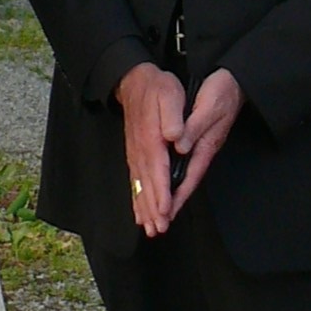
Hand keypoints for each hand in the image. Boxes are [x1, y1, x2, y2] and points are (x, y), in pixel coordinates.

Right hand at [117, 61, 187, 238]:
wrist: (134, 81)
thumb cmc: (156, 88)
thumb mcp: (170, 94)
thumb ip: (173, 117)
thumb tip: (176, 137)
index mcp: (152, 139)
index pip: (158, 170)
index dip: (161, 192)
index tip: (165, 210)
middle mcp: (141, 151)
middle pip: (148, 185)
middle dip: (153, 208)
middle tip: (158, 229)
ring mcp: (135, 154)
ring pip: (140, 187)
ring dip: (144, 208)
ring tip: (149, 228)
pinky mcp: (134, 154)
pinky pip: (134, 181)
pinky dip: (137, 199)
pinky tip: (139, 213)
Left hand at [171, 66, 242, 210]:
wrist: (234, 80)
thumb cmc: (222, 92)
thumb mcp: (208, 107)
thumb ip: (194, 126)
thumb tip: (179, 146)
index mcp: (205, 145)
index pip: (189, 177)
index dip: (177, 196)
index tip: (165, 213)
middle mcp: (201, 150)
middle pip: (185, 183)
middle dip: (172, 204)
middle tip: (159, 225)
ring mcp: (199, 146)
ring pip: (182, 177)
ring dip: (170, 196)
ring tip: (158, 215)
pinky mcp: (196, 140)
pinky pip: (180, 165)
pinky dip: (170, 178)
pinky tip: (164, 185)